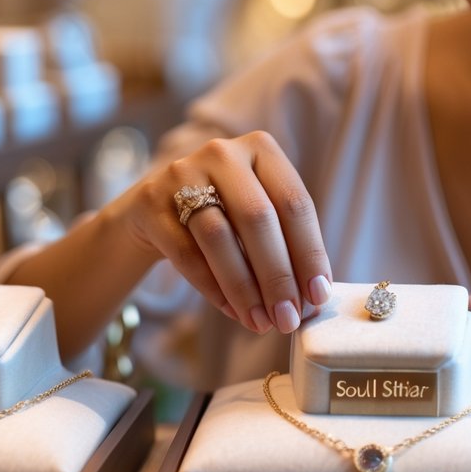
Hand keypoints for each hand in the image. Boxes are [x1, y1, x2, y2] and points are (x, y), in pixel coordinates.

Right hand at [111, 131, 332, 334]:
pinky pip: (187, 254)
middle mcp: (223, 153)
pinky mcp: (151, 203)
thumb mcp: (259, 211)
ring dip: (245, 288)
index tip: (318, 296)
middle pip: (258, 218)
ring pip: (220, 237)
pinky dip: (213, 288)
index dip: (310, 253)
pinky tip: (233, 311)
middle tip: (289, 318)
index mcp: (262, 149)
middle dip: (278, 275)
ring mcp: (182, 174)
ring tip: (262, 322)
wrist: (156, 208)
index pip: (295, 203)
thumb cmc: (225, 214)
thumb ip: (287, 243)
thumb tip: (313, 297)